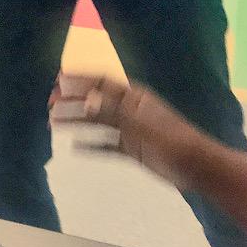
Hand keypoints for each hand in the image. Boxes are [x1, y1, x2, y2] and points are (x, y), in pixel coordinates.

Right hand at [50, 74, 197, 188]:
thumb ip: (113, 112)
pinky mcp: (132, 149)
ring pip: (97, 122)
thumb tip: (84, 101)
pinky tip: (74, 147)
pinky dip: (90, 145)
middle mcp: (128, 109)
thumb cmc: (171, 140)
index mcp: (133, 96)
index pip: (101, 81)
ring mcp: (130, 129)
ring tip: (52, 123)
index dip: (80, 78)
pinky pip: (105, 144)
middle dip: (72, 100)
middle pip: (95, 101)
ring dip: (76, 120)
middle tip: (49, 103)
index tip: (57, 79)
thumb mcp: (141, 124)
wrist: (197, 168)